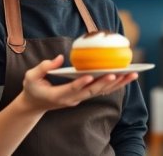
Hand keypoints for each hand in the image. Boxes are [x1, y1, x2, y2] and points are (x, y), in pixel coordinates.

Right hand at [20, 55, 137, 111]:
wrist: (35, 104)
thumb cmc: (32, 88)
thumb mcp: (30, 77)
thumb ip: (43, 67)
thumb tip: (59, 58)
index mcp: (58, 95)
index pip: (71, 89)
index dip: (81, 83)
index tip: (89, 76)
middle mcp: (72, 99)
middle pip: (91, 91)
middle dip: (105, 82)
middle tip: (117, 73)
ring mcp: (79, 98)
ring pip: (100, 92)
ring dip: (117, 83)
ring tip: (132, 74)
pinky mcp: (84, 95)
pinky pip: (101, 90)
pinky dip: (115, 84)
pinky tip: (127, 76)